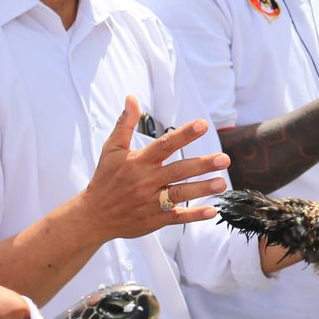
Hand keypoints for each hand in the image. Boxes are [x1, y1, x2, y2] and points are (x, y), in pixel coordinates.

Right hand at [81, 96, 229, 242]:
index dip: (184, 134)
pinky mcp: (155, 219)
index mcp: (139, 162)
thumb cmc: (105, 178)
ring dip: (202, 189)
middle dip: (202, 165)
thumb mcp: (112, 149)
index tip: (202, 124)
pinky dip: (194, 215)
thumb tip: (131, 98)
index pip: (164, 145)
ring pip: (180, 194)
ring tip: (222, 182)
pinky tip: (212, 210)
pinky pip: (177, 218)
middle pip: (178, 171)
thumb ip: (125, 124)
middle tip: (224, 159)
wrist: (93, 215)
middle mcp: (147, 181)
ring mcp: (151, 202)